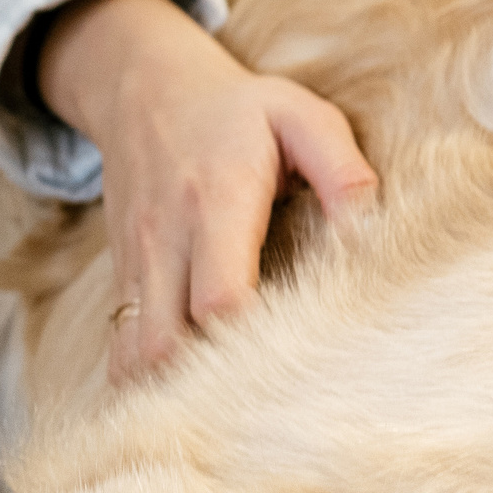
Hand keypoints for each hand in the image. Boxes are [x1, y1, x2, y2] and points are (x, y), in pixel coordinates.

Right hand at [38, 0, 376, 383]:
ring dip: (174, 389)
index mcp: (216, 203)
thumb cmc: (238, 107)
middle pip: (167, 345)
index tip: (301, 357)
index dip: (253, 340)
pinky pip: (121, 349)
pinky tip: (191, 392)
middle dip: (213, 383)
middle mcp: (166, 242)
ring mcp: (136, 266)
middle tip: (274, 398)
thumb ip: (342, 169)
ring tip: (235, 404)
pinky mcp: (124, 280)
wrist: (143, 88)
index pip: (218, 297)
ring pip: (135, 357)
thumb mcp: (302, 114)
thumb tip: (371, 233)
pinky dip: (148, 379)